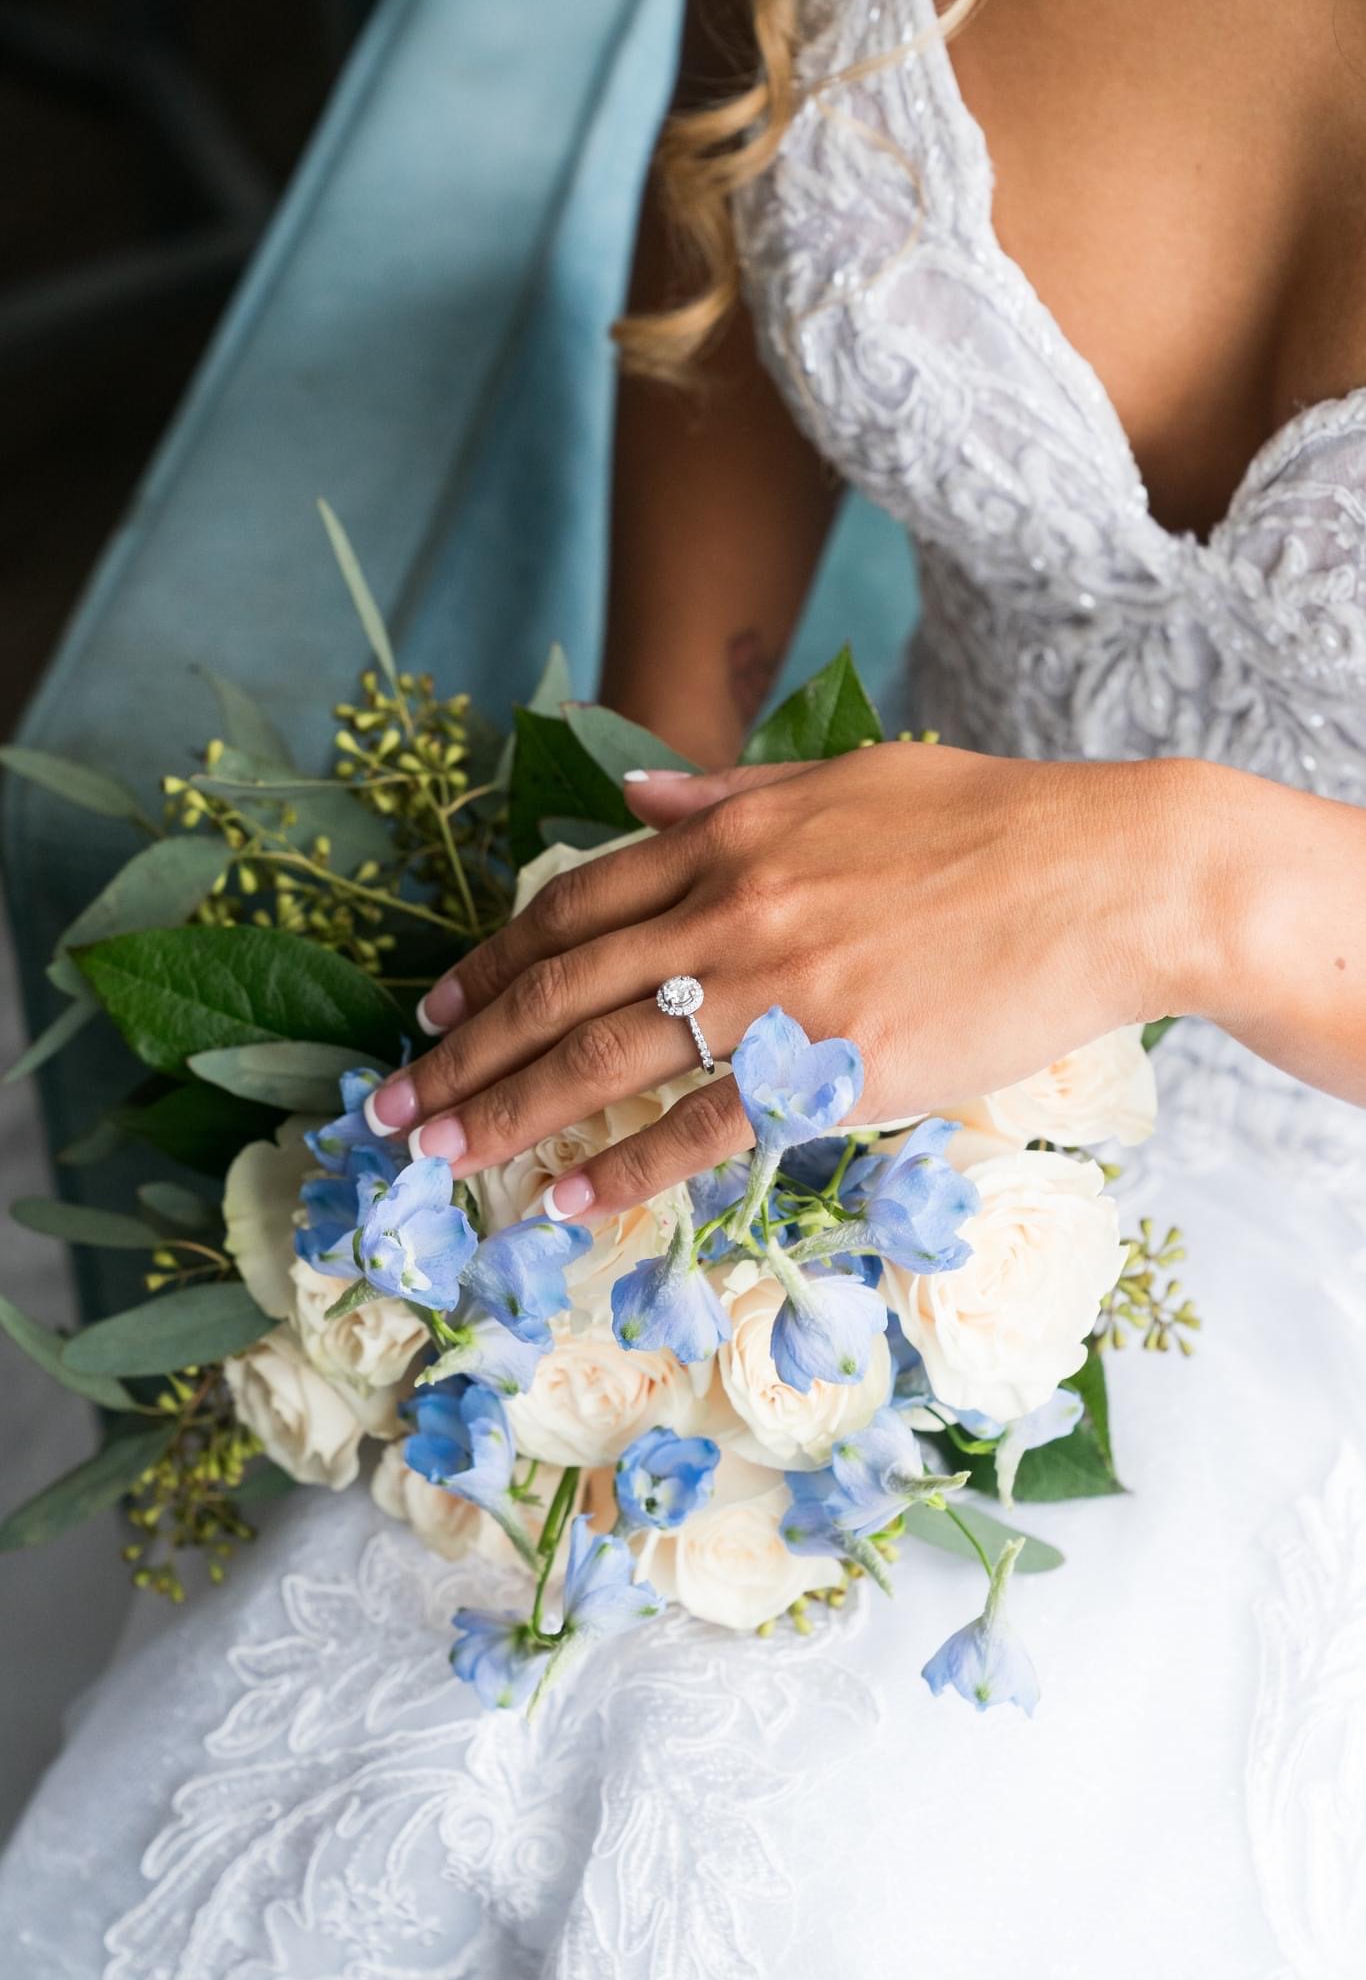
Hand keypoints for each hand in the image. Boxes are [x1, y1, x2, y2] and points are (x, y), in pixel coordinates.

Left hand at [364, 743, 1206, 1217]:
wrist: (1108, 877)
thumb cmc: (988, 821)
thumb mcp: (844, 778)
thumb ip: (723, 794)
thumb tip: (628, 795)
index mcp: (729, 837)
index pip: (572, 906)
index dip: (492, 962)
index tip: (437, 1010)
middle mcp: (732, 909)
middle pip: (561, 988)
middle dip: (465, 1051)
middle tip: (393, 1104)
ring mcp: (777, 991)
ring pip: (607, 1059)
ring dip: (510, 1113)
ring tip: (440, 1155)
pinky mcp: (833, 1068)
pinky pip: (702, 1128)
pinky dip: (623, 1167)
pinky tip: (565, 1200)